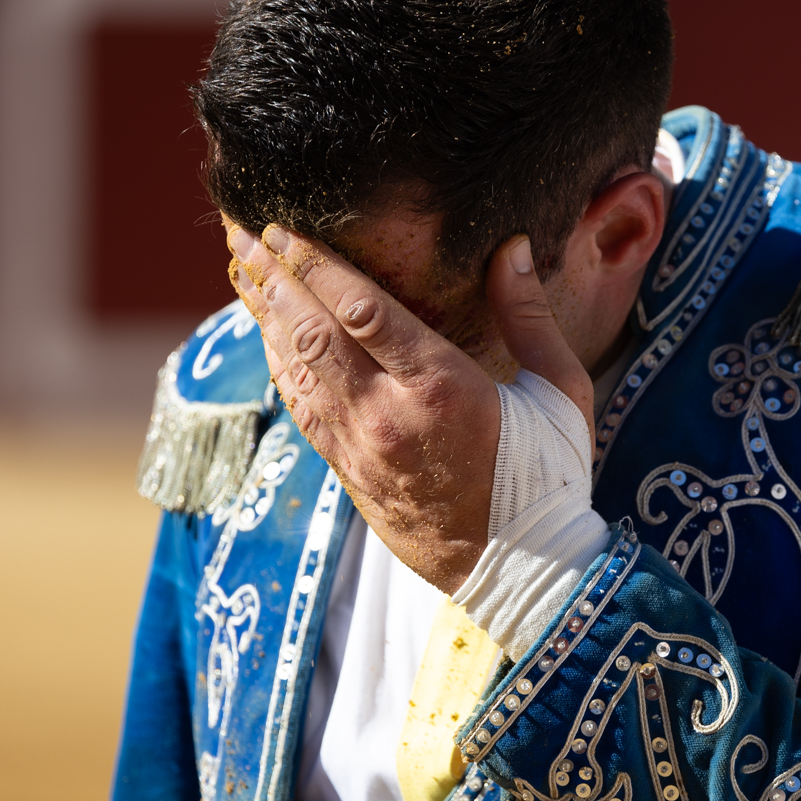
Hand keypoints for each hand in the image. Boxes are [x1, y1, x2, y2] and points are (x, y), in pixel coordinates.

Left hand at [227, 221, 591, 592]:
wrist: (521, 571)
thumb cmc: (549, 477)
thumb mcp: (561, 392)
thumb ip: (530, 316)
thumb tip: (508, 247)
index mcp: (444, 387)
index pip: (362, 309)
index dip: (316, 265)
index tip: (287, 228)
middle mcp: (390, 416)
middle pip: (311, 333)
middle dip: (272, 279)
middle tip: (242, 234)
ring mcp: (362, 449)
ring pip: (297, 371)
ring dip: (263, 317)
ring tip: (239, 271)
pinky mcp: (350, 474)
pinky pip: (302, 410)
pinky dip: (279, 367)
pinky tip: (267, 338)